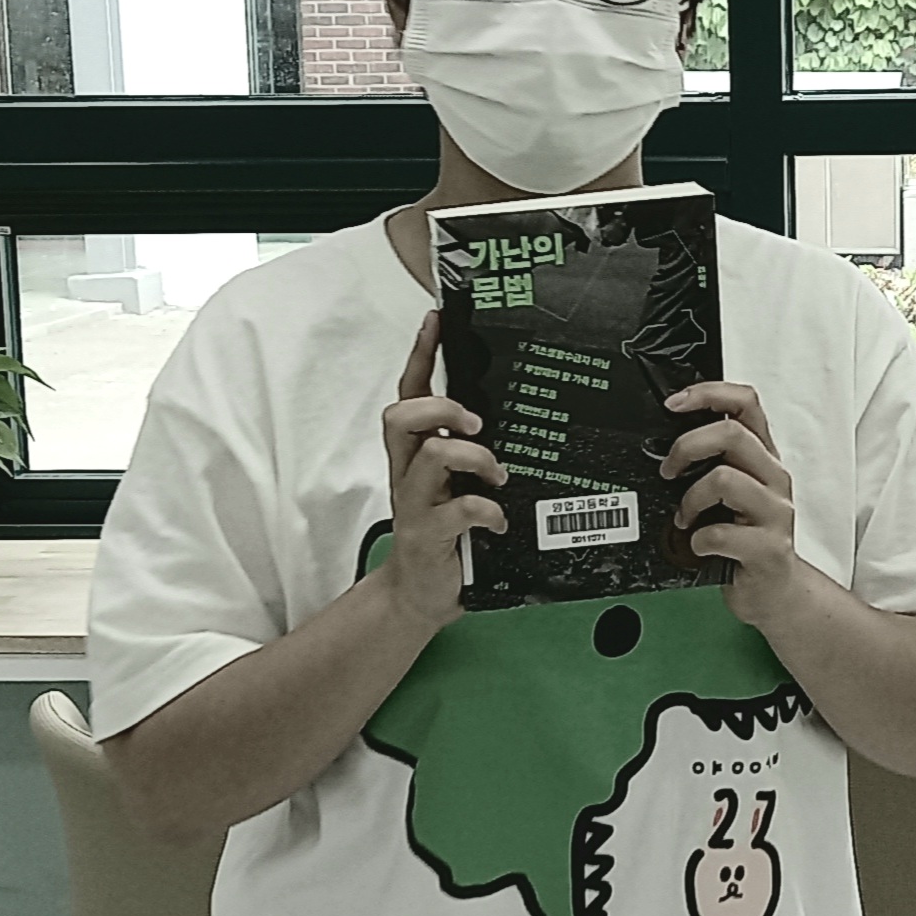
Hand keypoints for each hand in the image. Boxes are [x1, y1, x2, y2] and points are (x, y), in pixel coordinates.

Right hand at [375, 312, 506, 631]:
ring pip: (432, 456)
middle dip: (441, 408)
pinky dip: (486, 511)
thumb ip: (469, 449)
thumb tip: (513, 411)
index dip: (421, 356)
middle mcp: (408, 472)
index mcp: (415, 452)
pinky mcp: (427, 535)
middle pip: (402, 416)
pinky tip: (499, 520)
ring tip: (498, 475)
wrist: (420, 594)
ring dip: (474, 457)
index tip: (436, 321)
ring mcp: (414, 503)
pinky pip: (457, 510)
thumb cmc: (446, 530)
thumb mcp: (454, 482)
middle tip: (476, 422)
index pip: (411, 392)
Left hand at [661, 382, 800, 624]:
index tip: (674, 404)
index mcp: (762, 457)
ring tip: (685, 517)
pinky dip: (699, 540)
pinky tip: (699, 547)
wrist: (776, 592)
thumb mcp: (732, 494)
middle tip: (668, 471)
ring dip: (691, 499)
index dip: (708, 394)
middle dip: (687, 446)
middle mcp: (773, 478)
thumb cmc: (747, 540)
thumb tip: (663, 445)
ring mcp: (775, 513)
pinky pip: (722, 533)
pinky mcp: (769, 548)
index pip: (745, 403)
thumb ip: (711, 464)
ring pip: (725, 479)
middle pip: (732, 433)